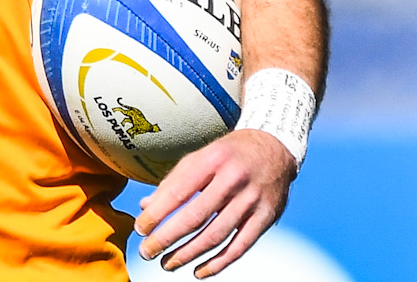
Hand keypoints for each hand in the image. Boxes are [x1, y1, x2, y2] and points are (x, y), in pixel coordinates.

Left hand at [135, 129, 296, 277]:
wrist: (276, 147)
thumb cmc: (230, 154)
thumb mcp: (200, 157)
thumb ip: (173, 182)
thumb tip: (145, 208)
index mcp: (213, 159)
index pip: (179, 191)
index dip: (156, 214)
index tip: (140, 229)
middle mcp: (234, 178)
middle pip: (195, 217)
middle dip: (166, 238)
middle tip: (146, 252)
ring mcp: (252, 199)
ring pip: (215, 235)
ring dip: (187, 254)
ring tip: (167, 263)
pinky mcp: (267, 216)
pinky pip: (240, 247)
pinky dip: (218, 264)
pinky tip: (199, 271)